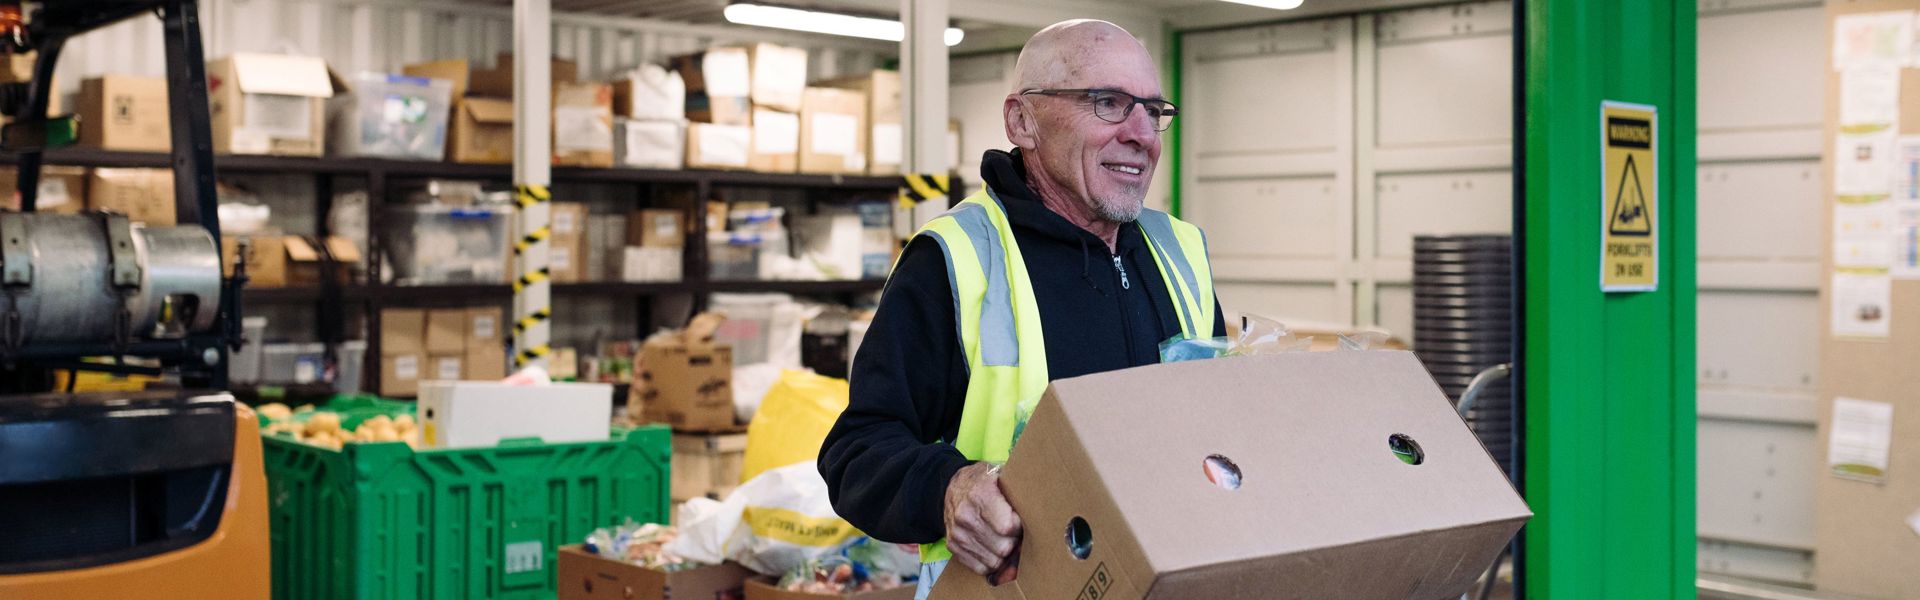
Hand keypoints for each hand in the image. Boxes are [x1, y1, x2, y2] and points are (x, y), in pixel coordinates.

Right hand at [944, 462, 1022, 578]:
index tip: (1019, 520)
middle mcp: (965, 515)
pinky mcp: (953, 545)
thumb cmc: (984, 481)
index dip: (1019, 527)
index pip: (1008, 527)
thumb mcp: (1002, 475)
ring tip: (1003, 539)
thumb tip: (1039, 511)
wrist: (953, 485)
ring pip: (993, 561)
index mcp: (980, 495)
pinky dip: (989, 561)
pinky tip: (992, 547)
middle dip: (1013, 542)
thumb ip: (1019, 491)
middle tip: (1013, 532)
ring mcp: (957, 533)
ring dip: (1003, 554)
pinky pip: (980, 568)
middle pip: (1003, 548)